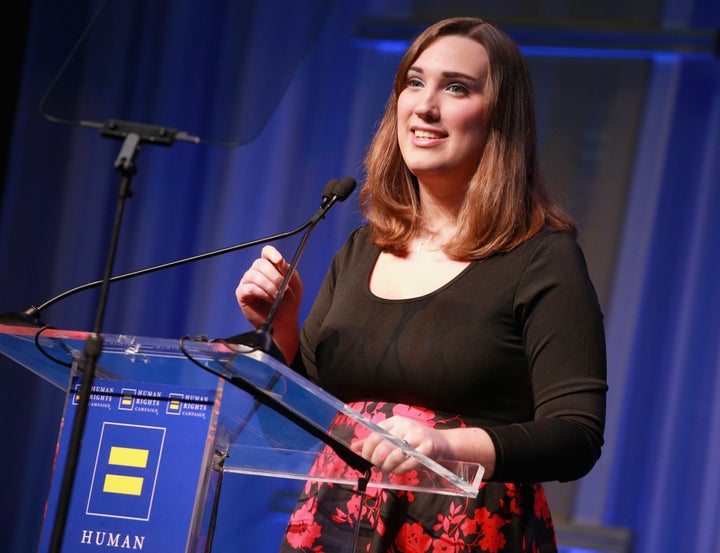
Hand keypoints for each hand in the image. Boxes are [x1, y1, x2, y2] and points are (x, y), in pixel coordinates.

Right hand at [235, 245, 302, 359]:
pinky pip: (249, 288)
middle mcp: (257, 272)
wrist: (284, 322)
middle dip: (274, 276)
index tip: (279, 261)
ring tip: (277, 296)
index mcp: (270, 267)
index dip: (272, 253)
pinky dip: (261, 293)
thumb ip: (290, 272)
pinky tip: (269, 299)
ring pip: (254, 275)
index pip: (266, 252)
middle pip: (260, 263)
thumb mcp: (295, 286)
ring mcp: (248, 282)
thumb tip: (280, 262)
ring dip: (268, 286)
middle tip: (283, 288)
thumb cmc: (289, 304)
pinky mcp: (242, 294)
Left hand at [350, 415, 451, 473]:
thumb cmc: (415, 440)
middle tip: (377, 466)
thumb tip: (354, 447)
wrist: (443, 442)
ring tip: (387, 469)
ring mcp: (418, 436)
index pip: (375, 434)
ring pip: (395, 456)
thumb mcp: (394, 436)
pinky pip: (408, 463)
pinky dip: (400, 470)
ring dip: (388, 467)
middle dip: (377, 460)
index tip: (366, 459)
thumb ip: (374, 441)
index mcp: (395, 421)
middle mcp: (406, 426)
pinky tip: (398, 470)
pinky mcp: (427, 448)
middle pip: (384, 446)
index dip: (367, 449)